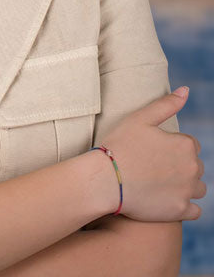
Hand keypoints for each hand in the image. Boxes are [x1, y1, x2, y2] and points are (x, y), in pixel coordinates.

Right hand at [101, 87, 205, 221]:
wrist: (105, 179)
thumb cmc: (119, 145)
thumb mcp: (140, 118)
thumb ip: (166, 104)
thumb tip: (186, 90)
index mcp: (185, 144)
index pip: (189, 144)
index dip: (170, 146)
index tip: (152, 149)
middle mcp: (193, 168)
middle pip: (195, 166)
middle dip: (179, 165)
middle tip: (152, 166)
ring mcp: (188, 191)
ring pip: (197, 188)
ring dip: (185, 185)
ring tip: (159, 182)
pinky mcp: (180, 211)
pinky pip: (194, 210)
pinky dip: (183, 205)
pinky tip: (165, 199)